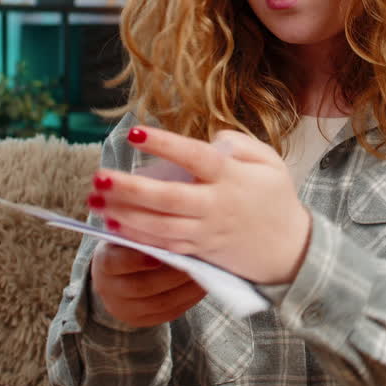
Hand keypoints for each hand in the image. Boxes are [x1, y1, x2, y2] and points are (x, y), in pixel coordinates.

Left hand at [88, 126, 311, 283]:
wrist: (290, 251)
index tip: (134, 133)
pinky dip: (137, 237)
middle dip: (129, 188)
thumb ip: (241, 145)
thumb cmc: (277, 200)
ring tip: (95, 200)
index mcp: (232, 178)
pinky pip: (163, 245)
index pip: (194, 157)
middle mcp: (215, 206)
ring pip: (159, 226)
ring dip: (124, 214)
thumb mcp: (271, 162)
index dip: (164, 144)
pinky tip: (114, 225)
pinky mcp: (199, 252)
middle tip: (98, 176)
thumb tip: (212, 139)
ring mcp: (205, 232)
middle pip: (167, 198)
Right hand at [91, 244, 205, 327]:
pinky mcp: (143, 320)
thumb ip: (144, 233)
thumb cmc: (130, 244)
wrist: (118, 273)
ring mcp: (125, 308)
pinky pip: (169, 313)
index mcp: (104, 262)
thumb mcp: (130, 233)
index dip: (137, 260)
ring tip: (204, 271)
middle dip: (173, 274)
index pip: (115, 263)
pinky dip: (189, 299)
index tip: (159, 254)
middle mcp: (110, 289)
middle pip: (142, 286)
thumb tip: (172, 231)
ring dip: (185, 288)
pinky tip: (202, 284)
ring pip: (160, 303)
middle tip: (196, 259)